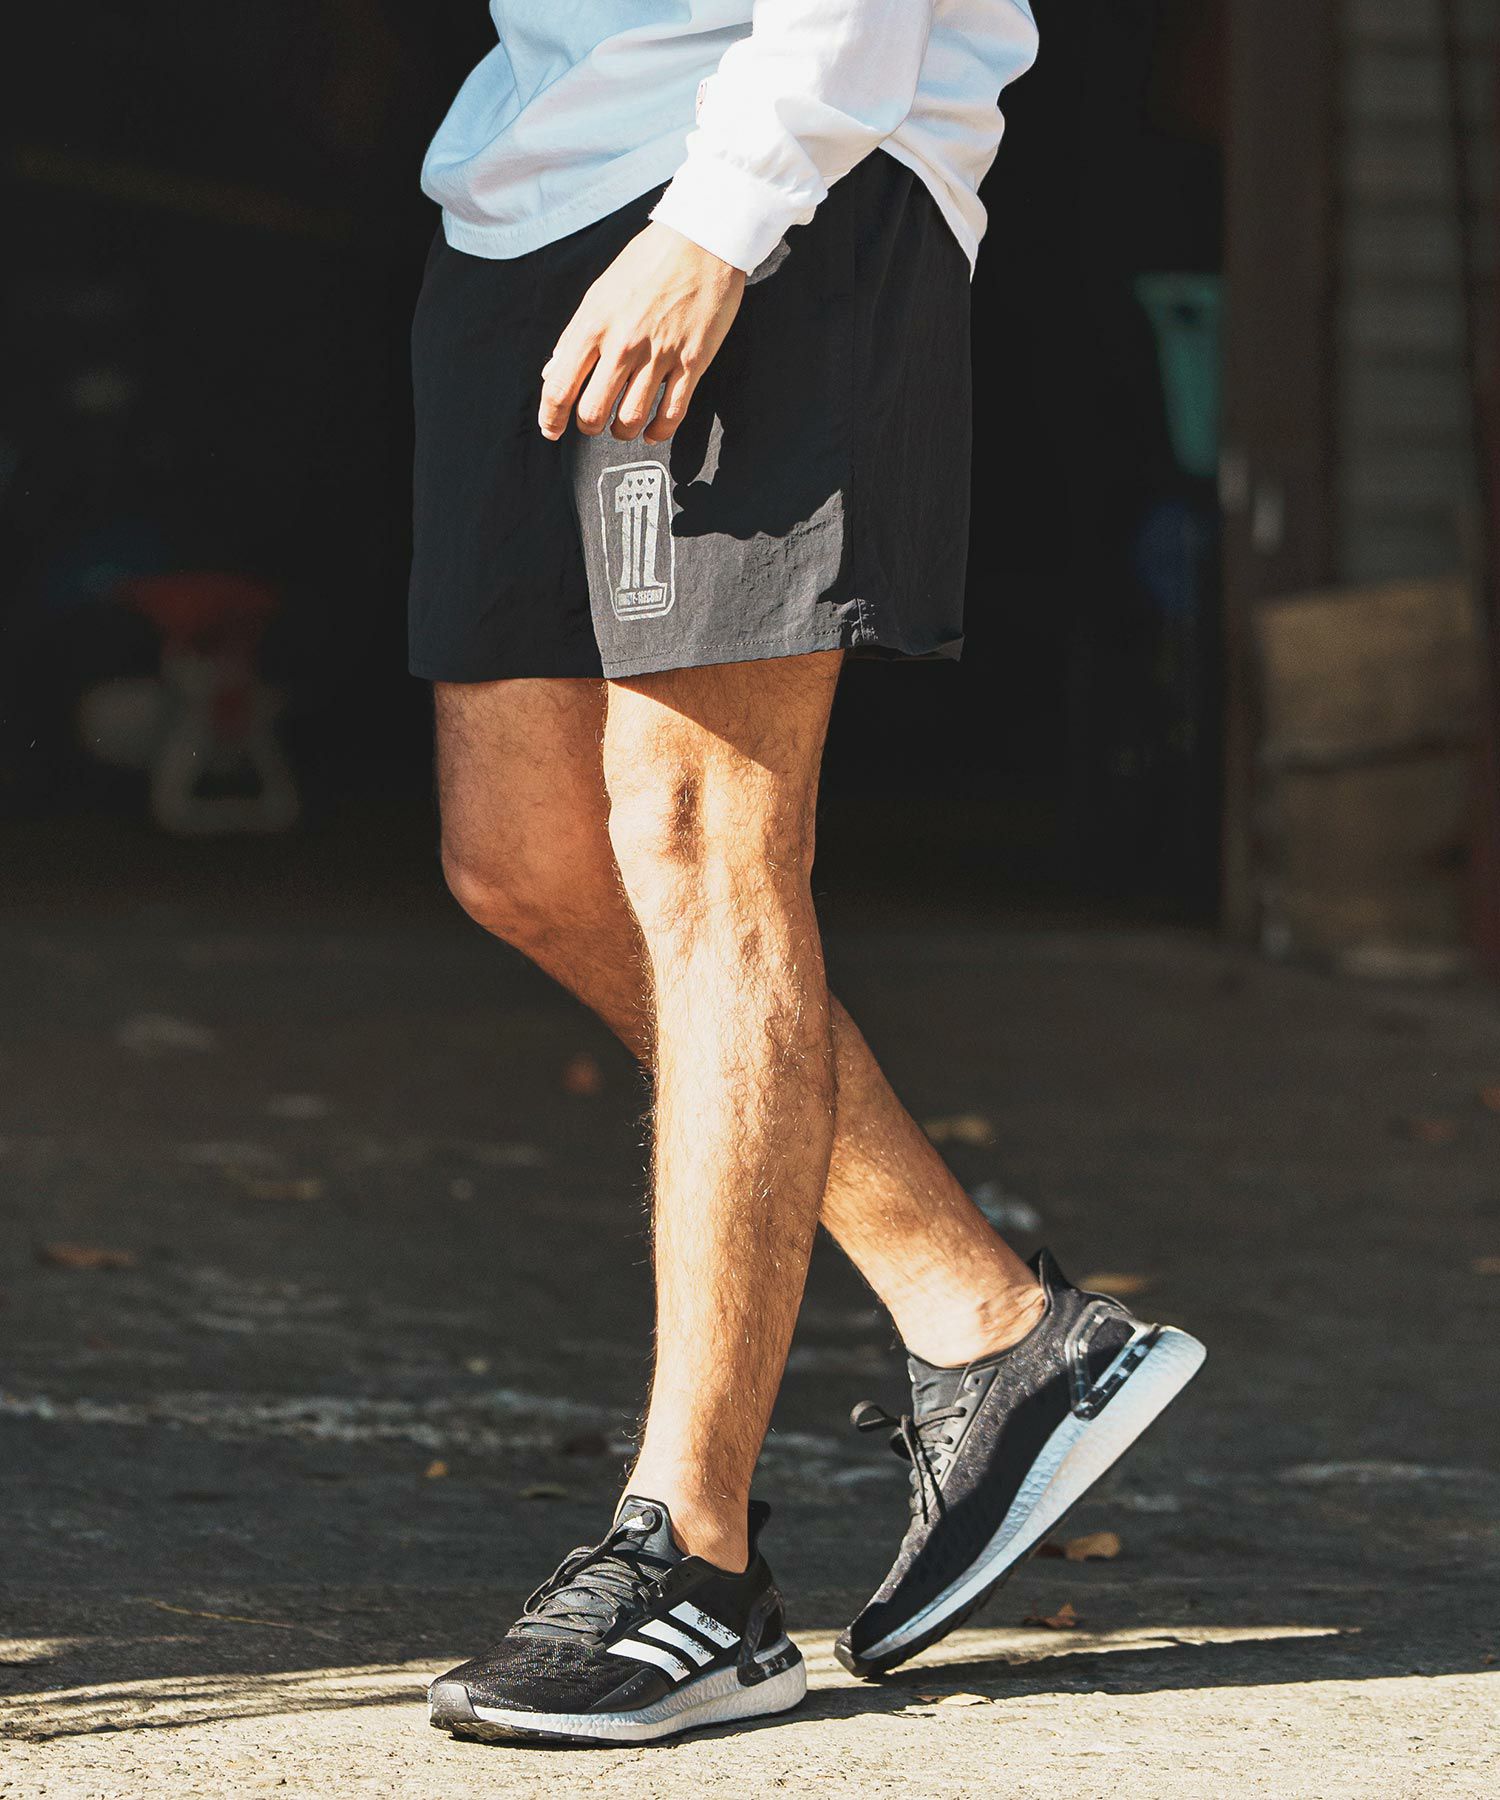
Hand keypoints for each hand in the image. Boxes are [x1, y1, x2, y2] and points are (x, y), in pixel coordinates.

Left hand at [538, 223, 745, 443]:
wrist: (702, 240)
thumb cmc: (648, 262)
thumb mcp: (600, 292)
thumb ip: (574, 336)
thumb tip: (551, 372)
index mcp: (594, 324)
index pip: (560, 387)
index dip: (550, 418)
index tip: (552, 429)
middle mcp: (623, 344)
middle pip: (592, 413)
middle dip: (587, 427)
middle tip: (592, 422)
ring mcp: (659, 355)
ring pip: (630, 420)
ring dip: (621, 432)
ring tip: (621, 425)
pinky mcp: (692, 363)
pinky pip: (671, 415)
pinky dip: (657, 432)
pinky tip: (651, 431)